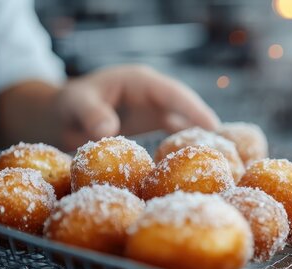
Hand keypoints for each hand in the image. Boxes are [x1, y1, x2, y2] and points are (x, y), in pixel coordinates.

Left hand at [55, 65, 219, 148]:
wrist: (61, 116)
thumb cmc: (66, 106)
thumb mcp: (74, 105)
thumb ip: (90, 114)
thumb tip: (107, 132)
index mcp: (140, 82)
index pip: (174, 94)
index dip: (195, 110)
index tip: (214, 127)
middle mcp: (153, 93)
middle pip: (187, 107)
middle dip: (207, 124)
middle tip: (230, 147)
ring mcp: (155, 108)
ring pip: (186, 120)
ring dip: (201, 136)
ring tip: (223, 158)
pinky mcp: (154, 123)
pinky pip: (176, 132)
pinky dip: (187, 145)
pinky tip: (198, 164)